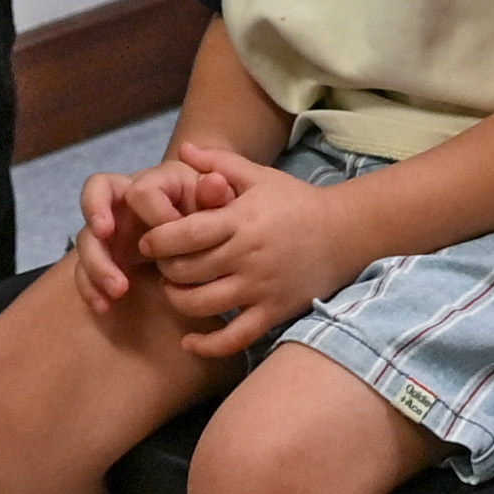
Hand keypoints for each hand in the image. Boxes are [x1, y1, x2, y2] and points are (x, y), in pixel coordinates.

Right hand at [64, 152, 219, 305]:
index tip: (173, 230)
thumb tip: (215, 182)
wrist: (205, 247)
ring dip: (97, 263)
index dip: (154, 210)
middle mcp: (125, 201)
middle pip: (96, 190)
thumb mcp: (220, 208)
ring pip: (87, 238)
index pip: (141, 187)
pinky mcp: (105, 258)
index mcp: (155, 182)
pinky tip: (104, 306)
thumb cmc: (213, 219)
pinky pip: (84, 270)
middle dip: (96, 209)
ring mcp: (110, 231)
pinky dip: (90, 288)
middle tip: (104, 233)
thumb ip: (216, 197)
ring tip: (120, 289)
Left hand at [138, 143, 362, 359]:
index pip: (185, 234)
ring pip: (202, 305)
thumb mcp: (259, 176)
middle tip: (161, 265)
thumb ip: (219, 163)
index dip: (157, 240)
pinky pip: (234, 339)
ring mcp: (261, 287)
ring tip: (175, 291)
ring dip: (178, 301)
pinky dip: (207, 345)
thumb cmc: (296, 202)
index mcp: (241, 220)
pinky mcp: (273, 312)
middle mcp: (248, 255)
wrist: (345, 232)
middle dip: (165, 270)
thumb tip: (184, 148)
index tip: (148, 242)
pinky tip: (190, 341)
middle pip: (187, 271)